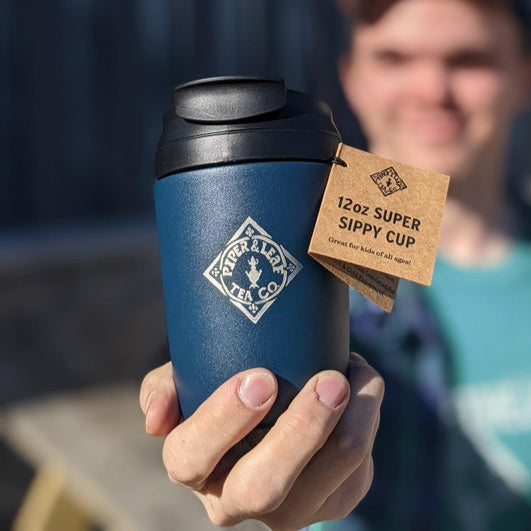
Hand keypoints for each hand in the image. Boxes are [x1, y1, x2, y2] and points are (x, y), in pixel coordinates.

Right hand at [139, 354, 382, 529]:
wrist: (271, 410)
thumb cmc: (224, 387)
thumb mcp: (188, 378)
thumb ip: (163, 389)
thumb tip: (155, 420)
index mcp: (194, 466)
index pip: (191, 457)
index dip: (223, 421)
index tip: (260, 378)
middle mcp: (235, 499)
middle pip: (263, 488)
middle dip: (300, 433)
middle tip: (328, 382)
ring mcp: (289, 508)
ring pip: (325, 481)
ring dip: (351, 425)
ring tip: (357, 376)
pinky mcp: (332, 502)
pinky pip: (357, 469)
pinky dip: (367, 419)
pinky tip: (364, 386)